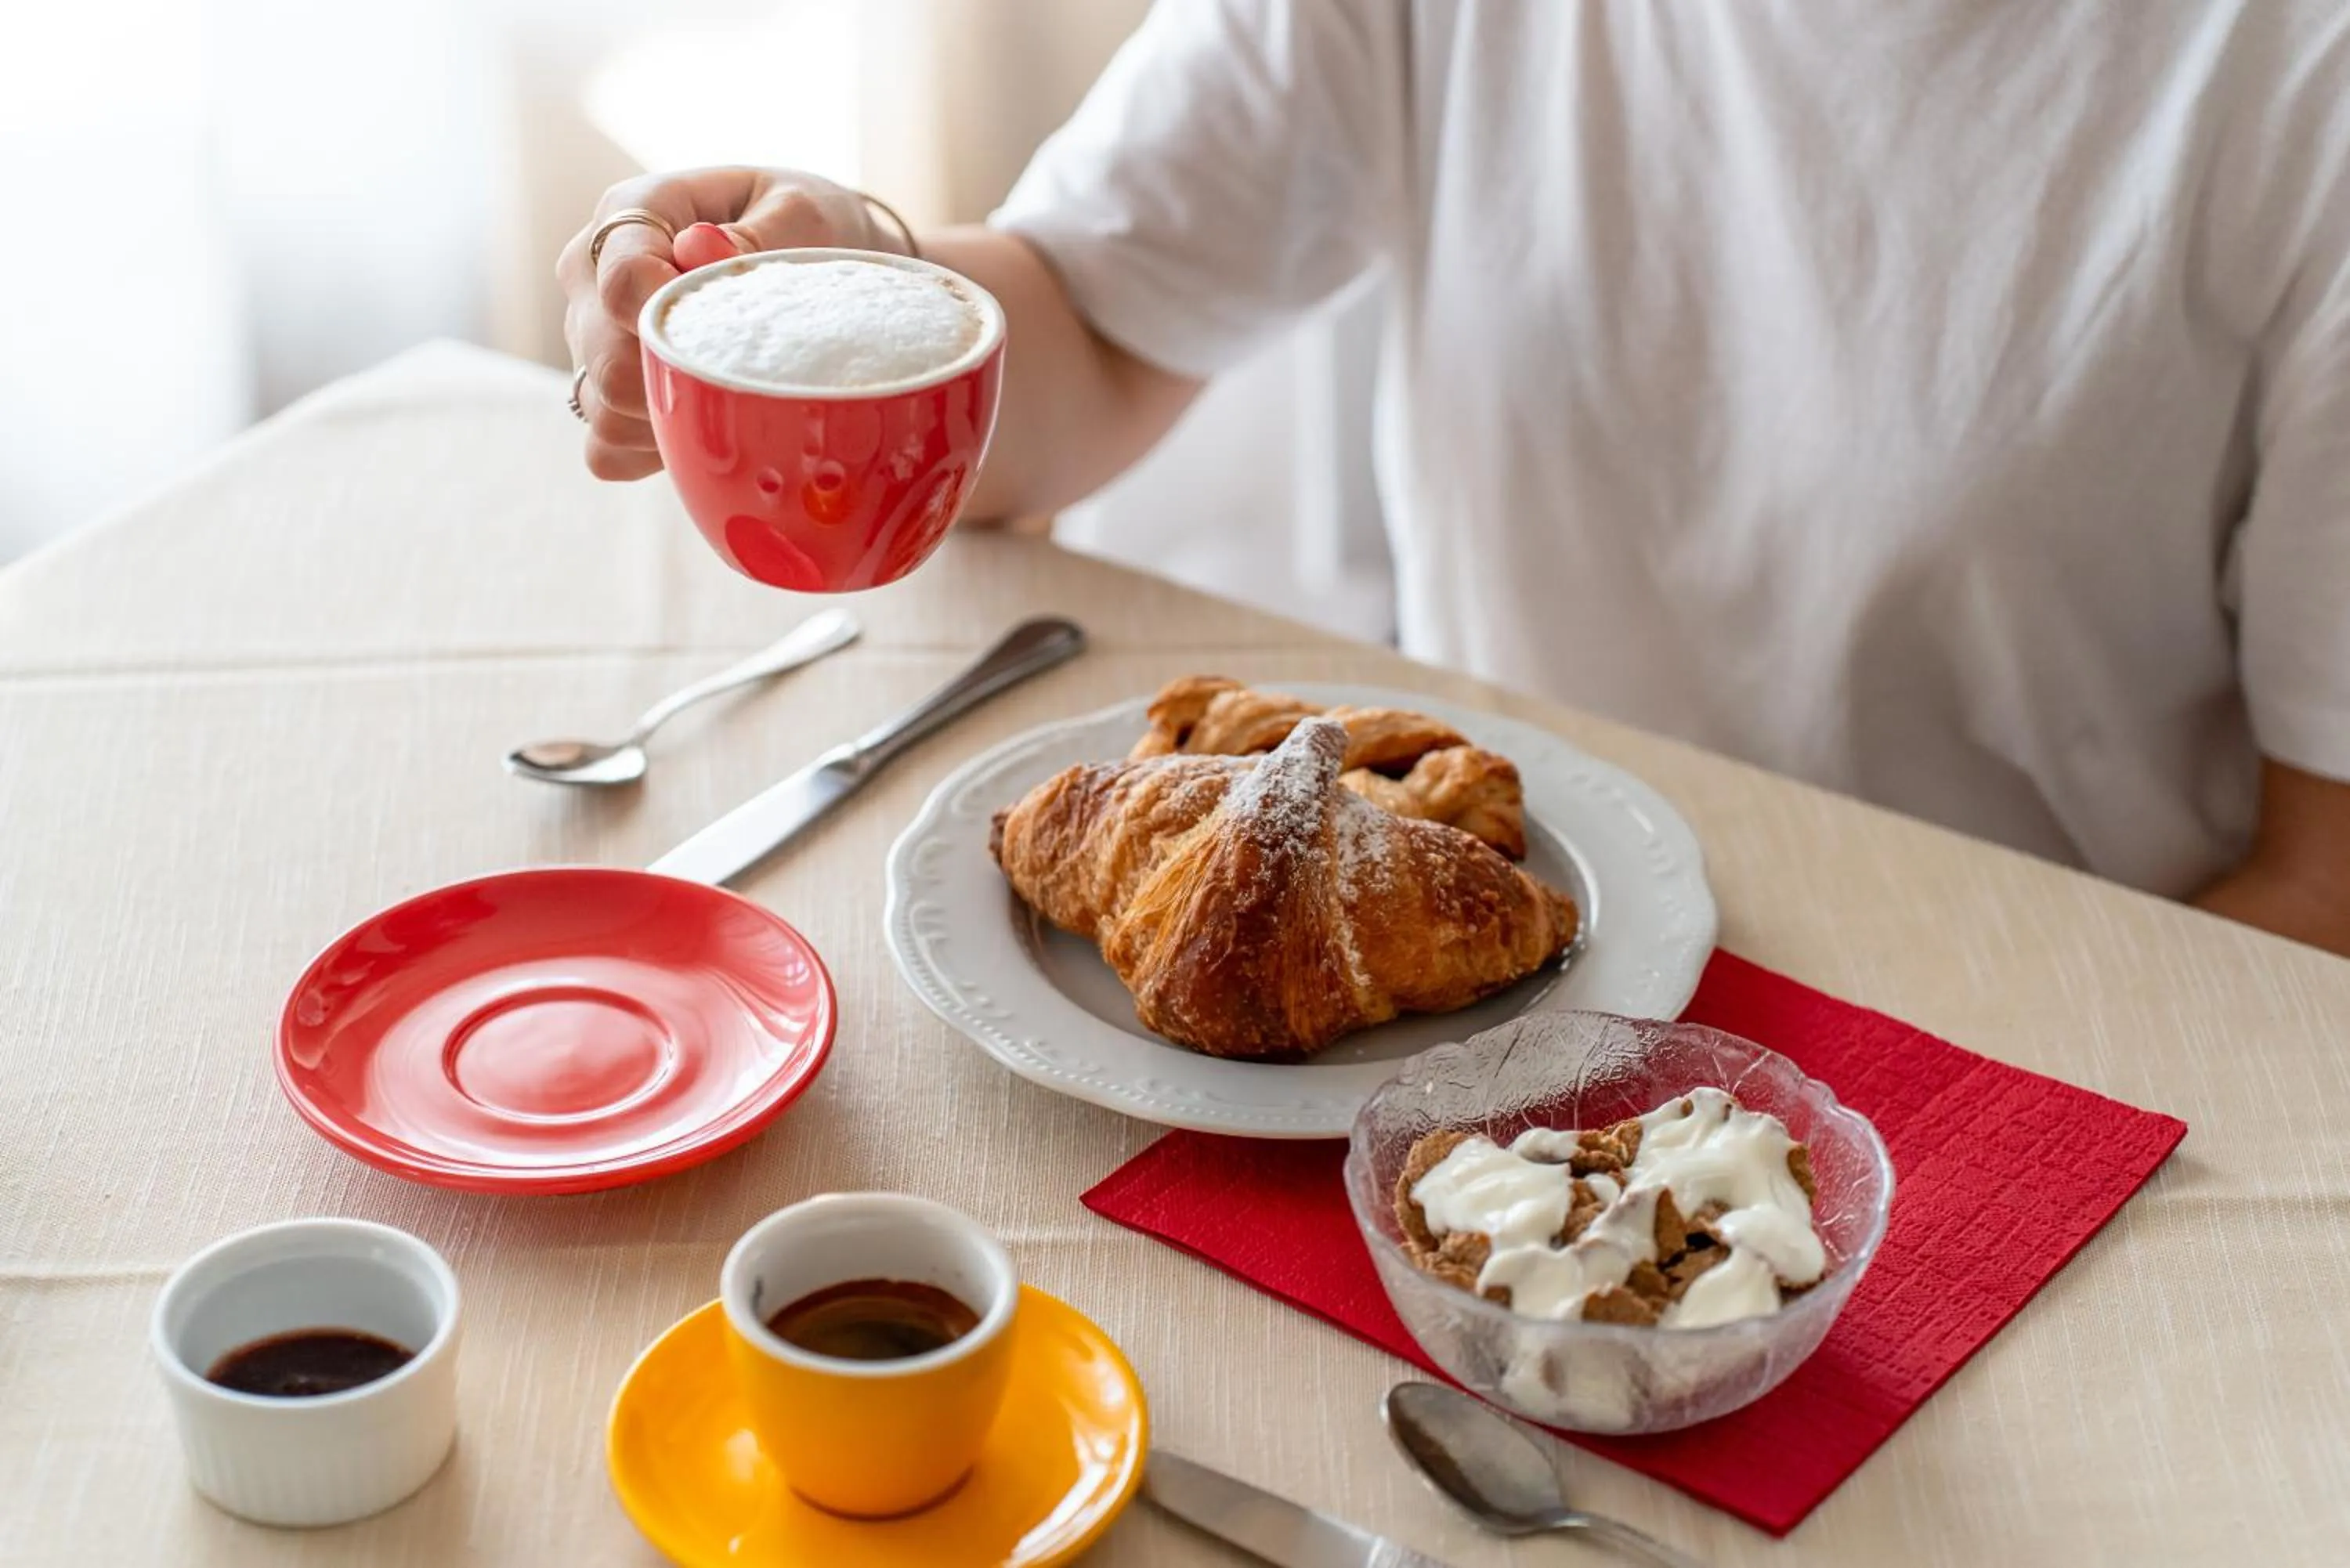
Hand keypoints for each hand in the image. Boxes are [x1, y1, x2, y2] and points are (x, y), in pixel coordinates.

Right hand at [556, 168, 895, 479]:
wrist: (813, 258)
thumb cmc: (805, 227)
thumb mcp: (802, 212)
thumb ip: (756, 234)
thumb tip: (701, 255)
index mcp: (631, 213)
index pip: (620, 280)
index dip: (672, 319)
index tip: (734, 328)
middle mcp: (592, 276)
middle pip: (608, 360)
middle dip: (681, 379)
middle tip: (750, 371)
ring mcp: (589, 340)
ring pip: (604, 410)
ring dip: (671, 420)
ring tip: (735, 396)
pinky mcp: (602, 396)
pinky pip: (606, 451)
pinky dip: (654, 453)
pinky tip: (704, 427)